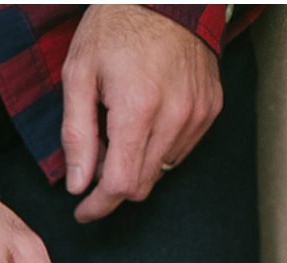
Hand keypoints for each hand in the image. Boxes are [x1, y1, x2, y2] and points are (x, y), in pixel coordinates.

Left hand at [62, 6, 221, 223]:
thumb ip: (77, 134)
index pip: (121, 184)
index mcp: (138, 109)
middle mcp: (174, 118)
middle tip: (96, 158)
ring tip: (121, 127)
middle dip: (114, 183)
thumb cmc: (117, 27)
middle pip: (143, 184)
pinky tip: (147, 117)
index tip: (83, 210)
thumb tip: (78, 184)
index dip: (99, 204)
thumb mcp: (80, 73)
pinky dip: (159, 145)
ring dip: (138, 162)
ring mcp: (197, 115)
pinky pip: (181, 149)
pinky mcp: (210, 110)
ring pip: (162, 169)